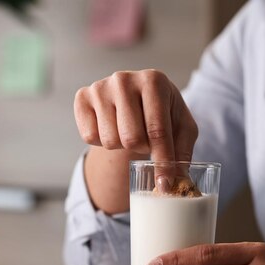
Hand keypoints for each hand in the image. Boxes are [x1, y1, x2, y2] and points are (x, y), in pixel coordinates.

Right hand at [74, 70, 197, 188]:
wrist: (135, 98)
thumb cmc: (161, 113)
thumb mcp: (181, 128)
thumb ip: (182, 153)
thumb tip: (178, 183)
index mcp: (154, 80)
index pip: (157, 130)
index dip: (162, 162)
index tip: (164, 186)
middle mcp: (124, 79)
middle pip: (131, 138)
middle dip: (140, 149)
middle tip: (144, 140)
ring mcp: (100, 87)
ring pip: (110, 140)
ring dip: (121, 145)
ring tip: (127, 131)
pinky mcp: (82, 97)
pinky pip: (89, 136)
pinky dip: (101, 141)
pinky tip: (110, 127)